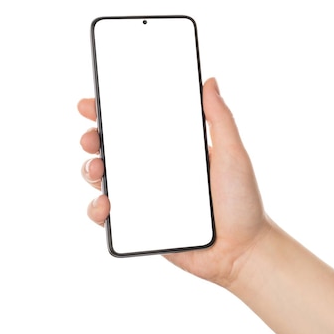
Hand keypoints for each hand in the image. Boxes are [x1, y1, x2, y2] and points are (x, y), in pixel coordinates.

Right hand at [78, 78, 272, 287]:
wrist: (242, 252)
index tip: (92, 104)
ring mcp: (145, 198)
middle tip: (91, 138)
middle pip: (113, 150)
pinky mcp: (140, 226)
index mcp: (174, 151)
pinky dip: (97, 209)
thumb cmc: (243, 203)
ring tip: (97, 171)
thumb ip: (220, 119)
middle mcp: (155, 171)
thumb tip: (209, 81)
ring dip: (91, 171)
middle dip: (93, 140)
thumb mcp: (233, 155)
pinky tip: (105, 205)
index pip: (137, 125)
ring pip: (105, 180)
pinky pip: (109, 216)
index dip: (111, 113)